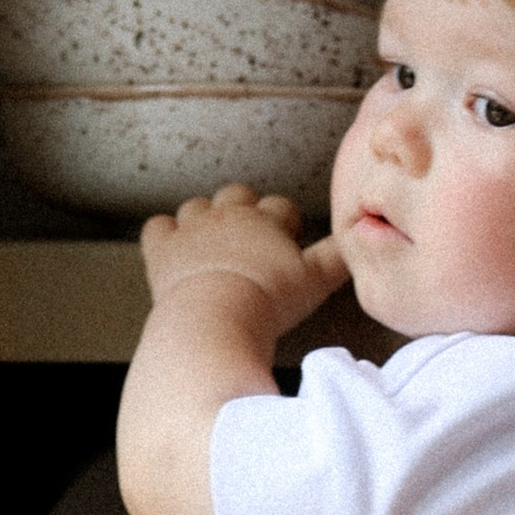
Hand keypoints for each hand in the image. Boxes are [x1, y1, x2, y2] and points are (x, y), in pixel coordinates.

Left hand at [139, 184, 344, 338]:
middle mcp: (227, 216)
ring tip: (213, 243)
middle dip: (246, 210)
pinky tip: (173, 246)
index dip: (286, 223)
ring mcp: (192, 230)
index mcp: (266, 220)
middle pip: (238, 195)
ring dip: (204, 218)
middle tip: (252, 240)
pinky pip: (158, 227)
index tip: (287, 241)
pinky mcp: (163, 251)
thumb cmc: (267, 303)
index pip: (281, 206)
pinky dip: (164, 233)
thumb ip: (337, 258)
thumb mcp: (316, 282)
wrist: (215, 319)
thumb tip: (356, 243)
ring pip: (197, 206)